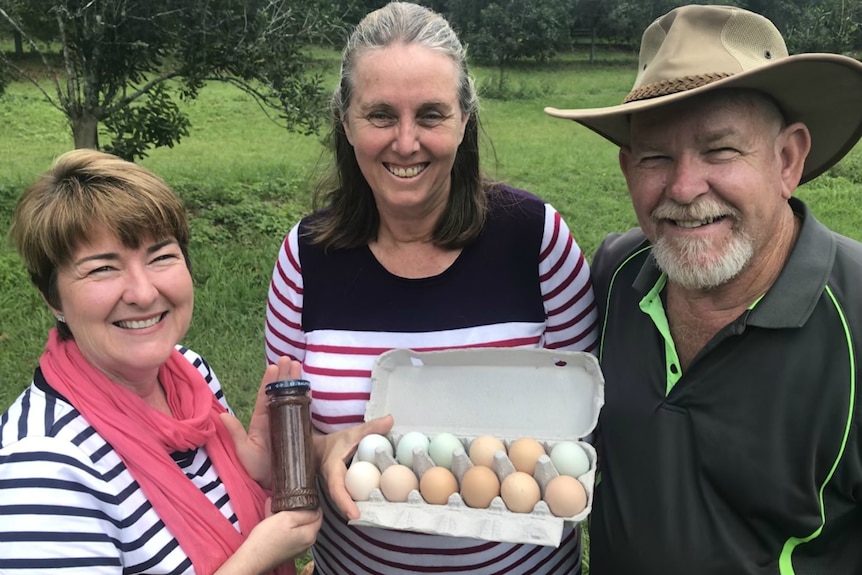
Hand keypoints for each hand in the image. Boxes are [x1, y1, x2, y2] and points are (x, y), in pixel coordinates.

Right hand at [215, 503, 321, 574]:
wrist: (252, 558)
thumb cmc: (268, 537)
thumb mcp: (287, 518)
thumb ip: (305, 513)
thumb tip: (316, 509)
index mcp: (310, 535)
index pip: (319, 515)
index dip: (312, 503)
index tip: (302, 496)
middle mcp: (307, 543)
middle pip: (308, 521)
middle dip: (300, 509)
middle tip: (289, 500)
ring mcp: (297, 548)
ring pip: (297, 526)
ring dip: (289, 516)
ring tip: (278, 506)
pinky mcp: (287, 550)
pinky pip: (289, 532)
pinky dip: (283, 524)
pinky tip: (273, 516)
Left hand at [221, 356, 299, 487]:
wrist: (273, 487)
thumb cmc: (255, 471)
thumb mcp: (243, 452)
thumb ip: (235, 434)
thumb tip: (222, 415)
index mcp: (260, 422)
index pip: (265, 397)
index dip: (269, 381)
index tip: (274, 366)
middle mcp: (273, 420)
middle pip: (279, 393)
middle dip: (284, 376)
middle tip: (290, 359)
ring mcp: (286, 425)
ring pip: (291, 398)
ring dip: (295, 382)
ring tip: (299, 366)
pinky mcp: (298, 432)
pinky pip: (302, 411)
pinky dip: (305, 398)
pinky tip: (309, 388)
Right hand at [314, 415, 394, 520]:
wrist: (319, 450)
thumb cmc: (335, 442)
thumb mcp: (352, 433)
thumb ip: (371, 427)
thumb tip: (390, 420)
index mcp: (333, 472)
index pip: (337, 490)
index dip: (345, 503)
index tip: (354, 515)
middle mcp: (335, 485)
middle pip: (343, 502)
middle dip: (355, 512)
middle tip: (372, 519)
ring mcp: (339, 490)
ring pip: (348, 502)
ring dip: (361, 509)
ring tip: (378, 517)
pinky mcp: (345, 491)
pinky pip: (353, 498)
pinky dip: (363, 502)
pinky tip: (380, 505)